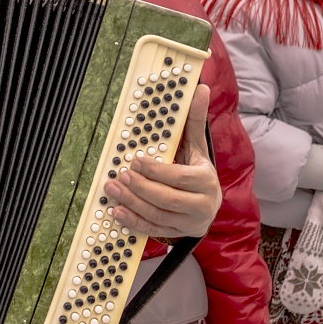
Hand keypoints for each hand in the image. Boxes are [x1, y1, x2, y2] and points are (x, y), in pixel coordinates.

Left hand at [103, 84, 220, 239]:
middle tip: (119, 176)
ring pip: (158, 216)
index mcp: (207, 181)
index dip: (156, 171)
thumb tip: (200, 89)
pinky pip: (154, 231)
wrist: (209, 204)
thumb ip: (195, 121)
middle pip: (167, 199)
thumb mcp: (198, 147)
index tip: (135, 161)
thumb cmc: (198, 172)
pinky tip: (118, 212)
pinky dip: (134, 222)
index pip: (180, 177)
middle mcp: (203, 205)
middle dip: (140, 188)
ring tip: (112, 190)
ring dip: (132, 204)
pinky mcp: (179, 234)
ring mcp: (190, 222)